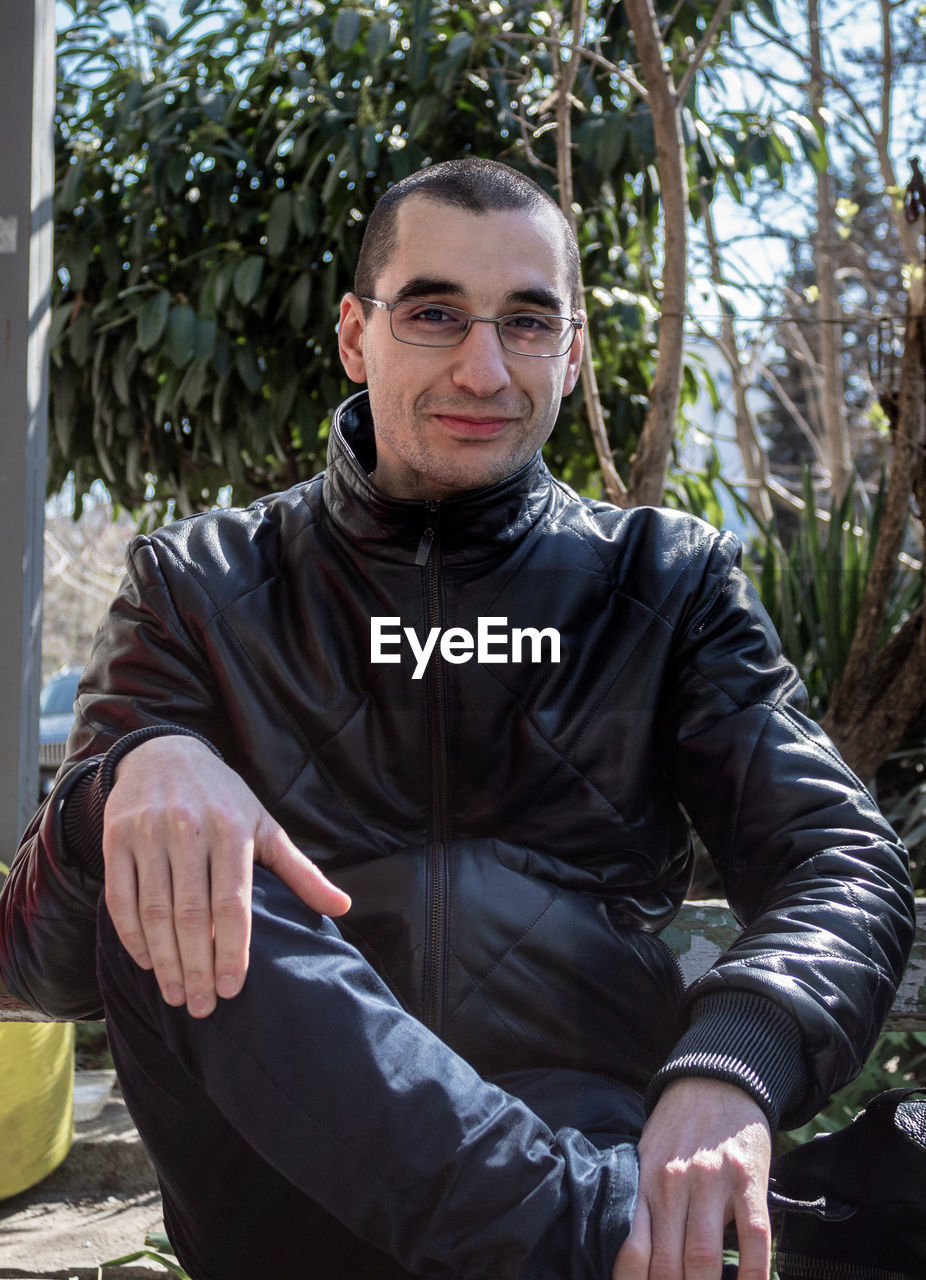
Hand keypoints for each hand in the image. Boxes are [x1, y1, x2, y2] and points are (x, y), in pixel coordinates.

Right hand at [102, 735, 350, 1017]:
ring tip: (176, 996)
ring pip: (153, 911)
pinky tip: (147, 963)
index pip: (233, 904)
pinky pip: (120, 898)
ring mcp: (148, 833)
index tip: (232, 990)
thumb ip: (300, 872)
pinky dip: (131, 936)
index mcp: (232, 828)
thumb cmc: (223, 799)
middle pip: (192, 915)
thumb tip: (342, 908)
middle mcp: (189, 829)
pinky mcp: (116, 838)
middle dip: (197, 968)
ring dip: (164, 961)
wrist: (165, 753)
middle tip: (202, 1008)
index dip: (232, 952)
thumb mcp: (265, 825)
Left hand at [613, 1078, 771, 1279]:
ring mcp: (712, 1181)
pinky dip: (752, 1276)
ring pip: (704, 1256)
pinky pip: (754, 1240)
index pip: (633, 1251)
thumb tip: (635, 1262)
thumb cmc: (677, 1128)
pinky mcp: (749, 1180)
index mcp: (645, 1181)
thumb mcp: (647, 1157)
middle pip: (669, 1264)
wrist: (716, 1079)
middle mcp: (674, 1183)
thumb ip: (643, 1204)